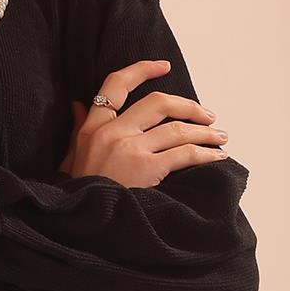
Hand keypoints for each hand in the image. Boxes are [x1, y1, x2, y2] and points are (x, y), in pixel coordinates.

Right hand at [60, 58, 228, 187]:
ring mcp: (130, 149)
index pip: (116, 84)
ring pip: (177, 129)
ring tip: (220, 138)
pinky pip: (184, 153)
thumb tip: (78, 103)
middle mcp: (112, 132)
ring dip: (205, 133)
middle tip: (206, 115)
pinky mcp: (146, 168)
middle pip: (157, 102)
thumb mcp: (70, 158)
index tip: (163, 66)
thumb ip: (78, 128)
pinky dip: (206, 154)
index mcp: (92, 127)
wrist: (80, 224)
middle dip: (188, 106)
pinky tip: (217, 157)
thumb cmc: (78, 194)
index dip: (142, 70)